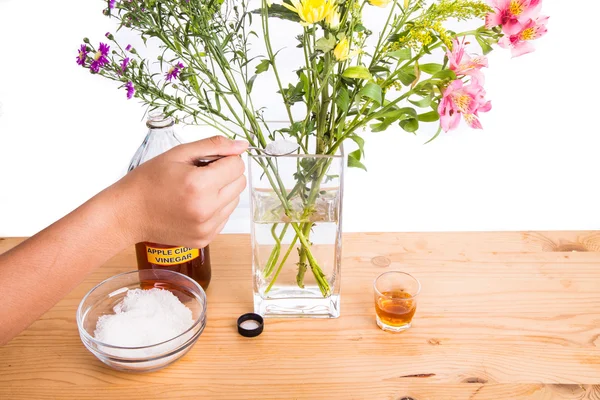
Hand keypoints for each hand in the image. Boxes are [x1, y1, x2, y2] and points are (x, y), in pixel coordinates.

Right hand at [113, 135, 247, 247]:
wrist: (127, 213)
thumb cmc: (148, 181)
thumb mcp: (178, 154)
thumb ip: (214, 146)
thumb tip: (242, 145)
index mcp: (199, 185)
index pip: (237, 165)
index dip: (226, 158)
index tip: (209, 160)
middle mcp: (206, 209)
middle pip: (240, 183)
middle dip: (226, 174)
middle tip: (201, 174)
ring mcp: (206, 228)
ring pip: (234, 201)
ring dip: (222, 192)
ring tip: (196, 190)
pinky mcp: (205, 239)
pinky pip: (224, 217)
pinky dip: (215, 208)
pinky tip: (194, 205)